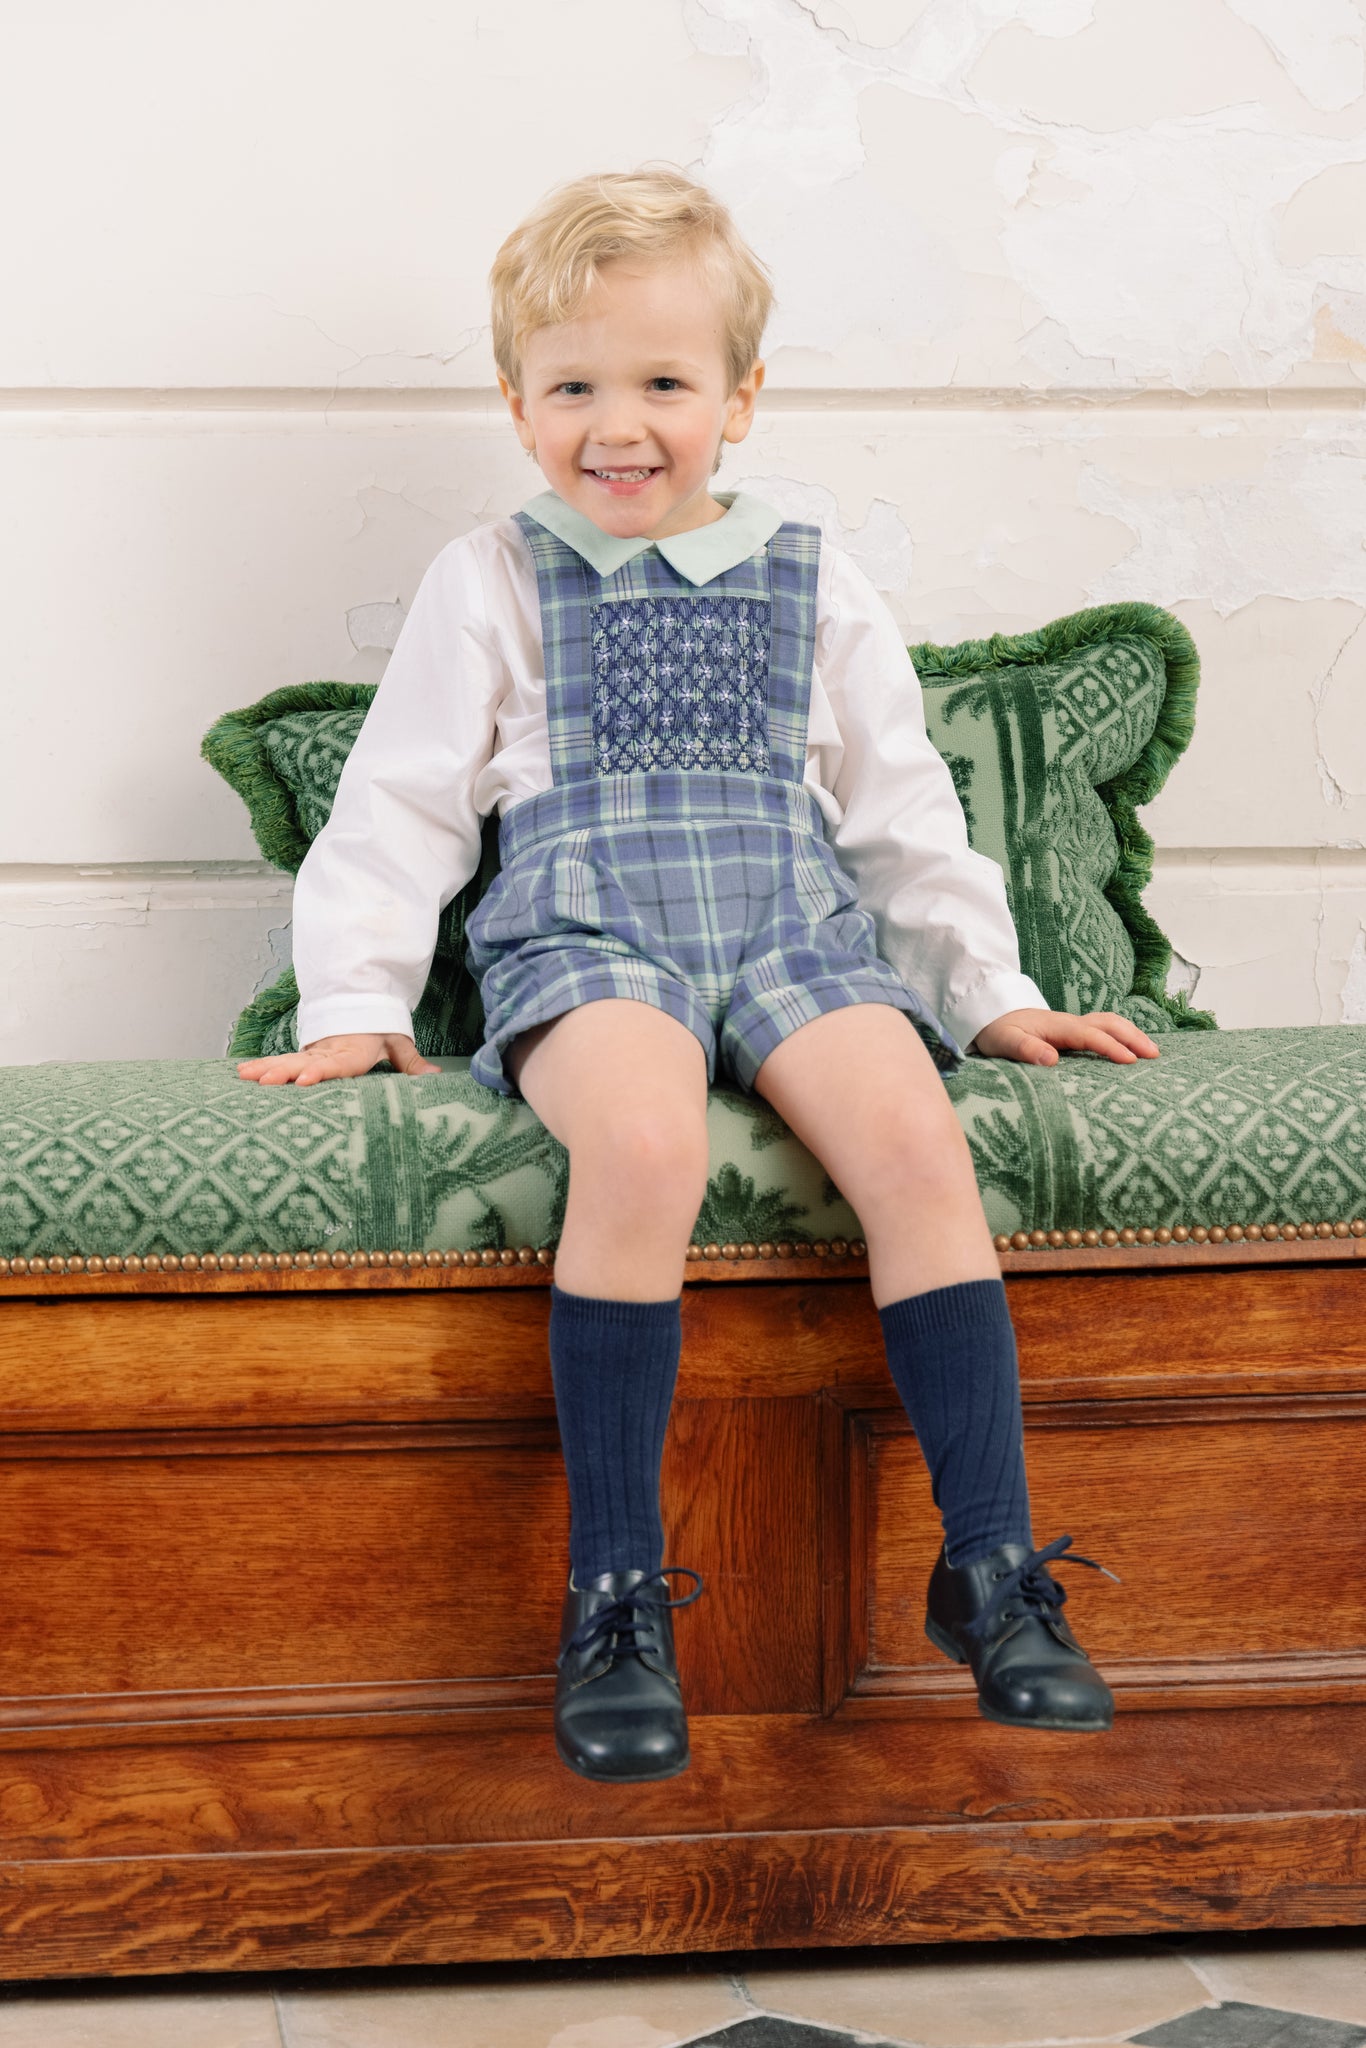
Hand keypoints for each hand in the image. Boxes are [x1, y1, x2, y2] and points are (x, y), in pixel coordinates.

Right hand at [236, 1034, 440, 1086]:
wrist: (362, 1003)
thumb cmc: (380, 1027)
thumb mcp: (397, 1041)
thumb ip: (412, 1062)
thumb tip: (437, 1076)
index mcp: (352, 1050)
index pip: (335, 1062)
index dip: (321, 1070)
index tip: (306, 1078)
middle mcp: (329, 1051)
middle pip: (304, 1062)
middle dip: (283, 1071)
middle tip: (263, 1081)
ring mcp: (314, 1052)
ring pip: (288, 1060)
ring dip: (266, 1068)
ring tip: (245, 1075)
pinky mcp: (305, 1054)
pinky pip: (282, 1060)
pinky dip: (262, 1065)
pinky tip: (242, 1073)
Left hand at [973, 1008, 1159, 1066]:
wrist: (991, 1015)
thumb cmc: (997, 1031)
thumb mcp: (1003, 1042)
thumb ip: (1025, 1050)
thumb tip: (1051, 1059)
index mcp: (1058, 1026)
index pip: (1090, 1035)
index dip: (1111, 1047)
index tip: (1130, 1061)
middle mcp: (1070, 1022)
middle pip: (1109, 1023)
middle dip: (1133, 1037)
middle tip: (1155, 1056)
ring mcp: (1073, 1024)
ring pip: (1110, 1022)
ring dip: (1132, 1033)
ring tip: (1152, 1052)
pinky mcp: (1073, 1029)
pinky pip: (1104, 1027)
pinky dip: (1123, 1033)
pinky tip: (1132, 1046)